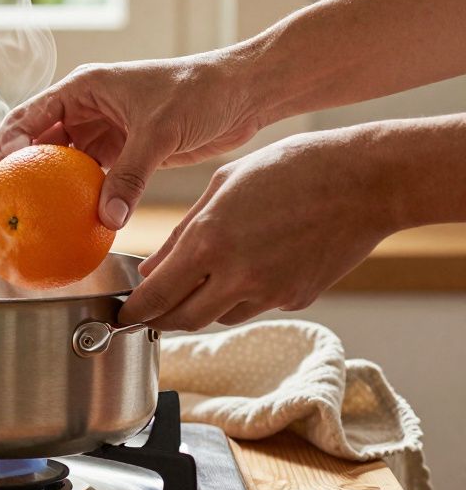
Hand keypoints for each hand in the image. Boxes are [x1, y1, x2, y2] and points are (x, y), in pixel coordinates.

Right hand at [0, 53, 264, 228]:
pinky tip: (68, 222)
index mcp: (83, 88)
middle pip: (35, 141)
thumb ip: (130, 175)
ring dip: (43, 187)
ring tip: (21, 218)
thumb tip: (105, 219)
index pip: (27, 118)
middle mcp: (86, 107)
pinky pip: (90, 178)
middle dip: (11, 171)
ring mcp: (103, 130)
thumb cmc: (199, 93)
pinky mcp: (123, 151)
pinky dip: (77, 197)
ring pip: (60, 162)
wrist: (242, 93)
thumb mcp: (159, 131)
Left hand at [118, 130, 398, 330]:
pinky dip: (239, 297)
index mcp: (210, 242)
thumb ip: (181, 234)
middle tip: (149, 310)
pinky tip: (247, 267)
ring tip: (200, 279)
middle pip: (182, 320)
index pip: (155, 297)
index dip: (133, 311)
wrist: (367, 181)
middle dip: (160, 318)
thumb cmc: (291, 168)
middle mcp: (237, 275)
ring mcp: (270, 292)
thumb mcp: (221, 187)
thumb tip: (151, 271)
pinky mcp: (297, 298)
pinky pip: (253, 308)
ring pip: (218, 317)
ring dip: (200, 306)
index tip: (122, 313)